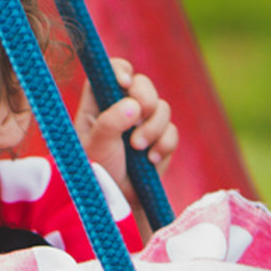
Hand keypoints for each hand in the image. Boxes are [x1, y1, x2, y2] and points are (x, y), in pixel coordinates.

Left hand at [73, 59, 177, 206]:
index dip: (120, 70)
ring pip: (161, 107)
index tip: (124, 83)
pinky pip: (172, 131)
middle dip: (145, 99)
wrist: (117, 200)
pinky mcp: (161, 139)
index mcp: (99, 103)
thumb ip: (110, 123)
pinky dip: (164, 144)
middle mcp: (122, 107)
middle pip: (142, 84)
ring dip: (153, 127)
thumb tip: (133, 106)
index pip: (110, 71)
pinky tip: (151, 161)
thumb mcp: (97, 146)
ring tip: (138, 149)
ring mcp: (143, 122)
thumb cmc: (97, 170)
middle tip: (139, 117)